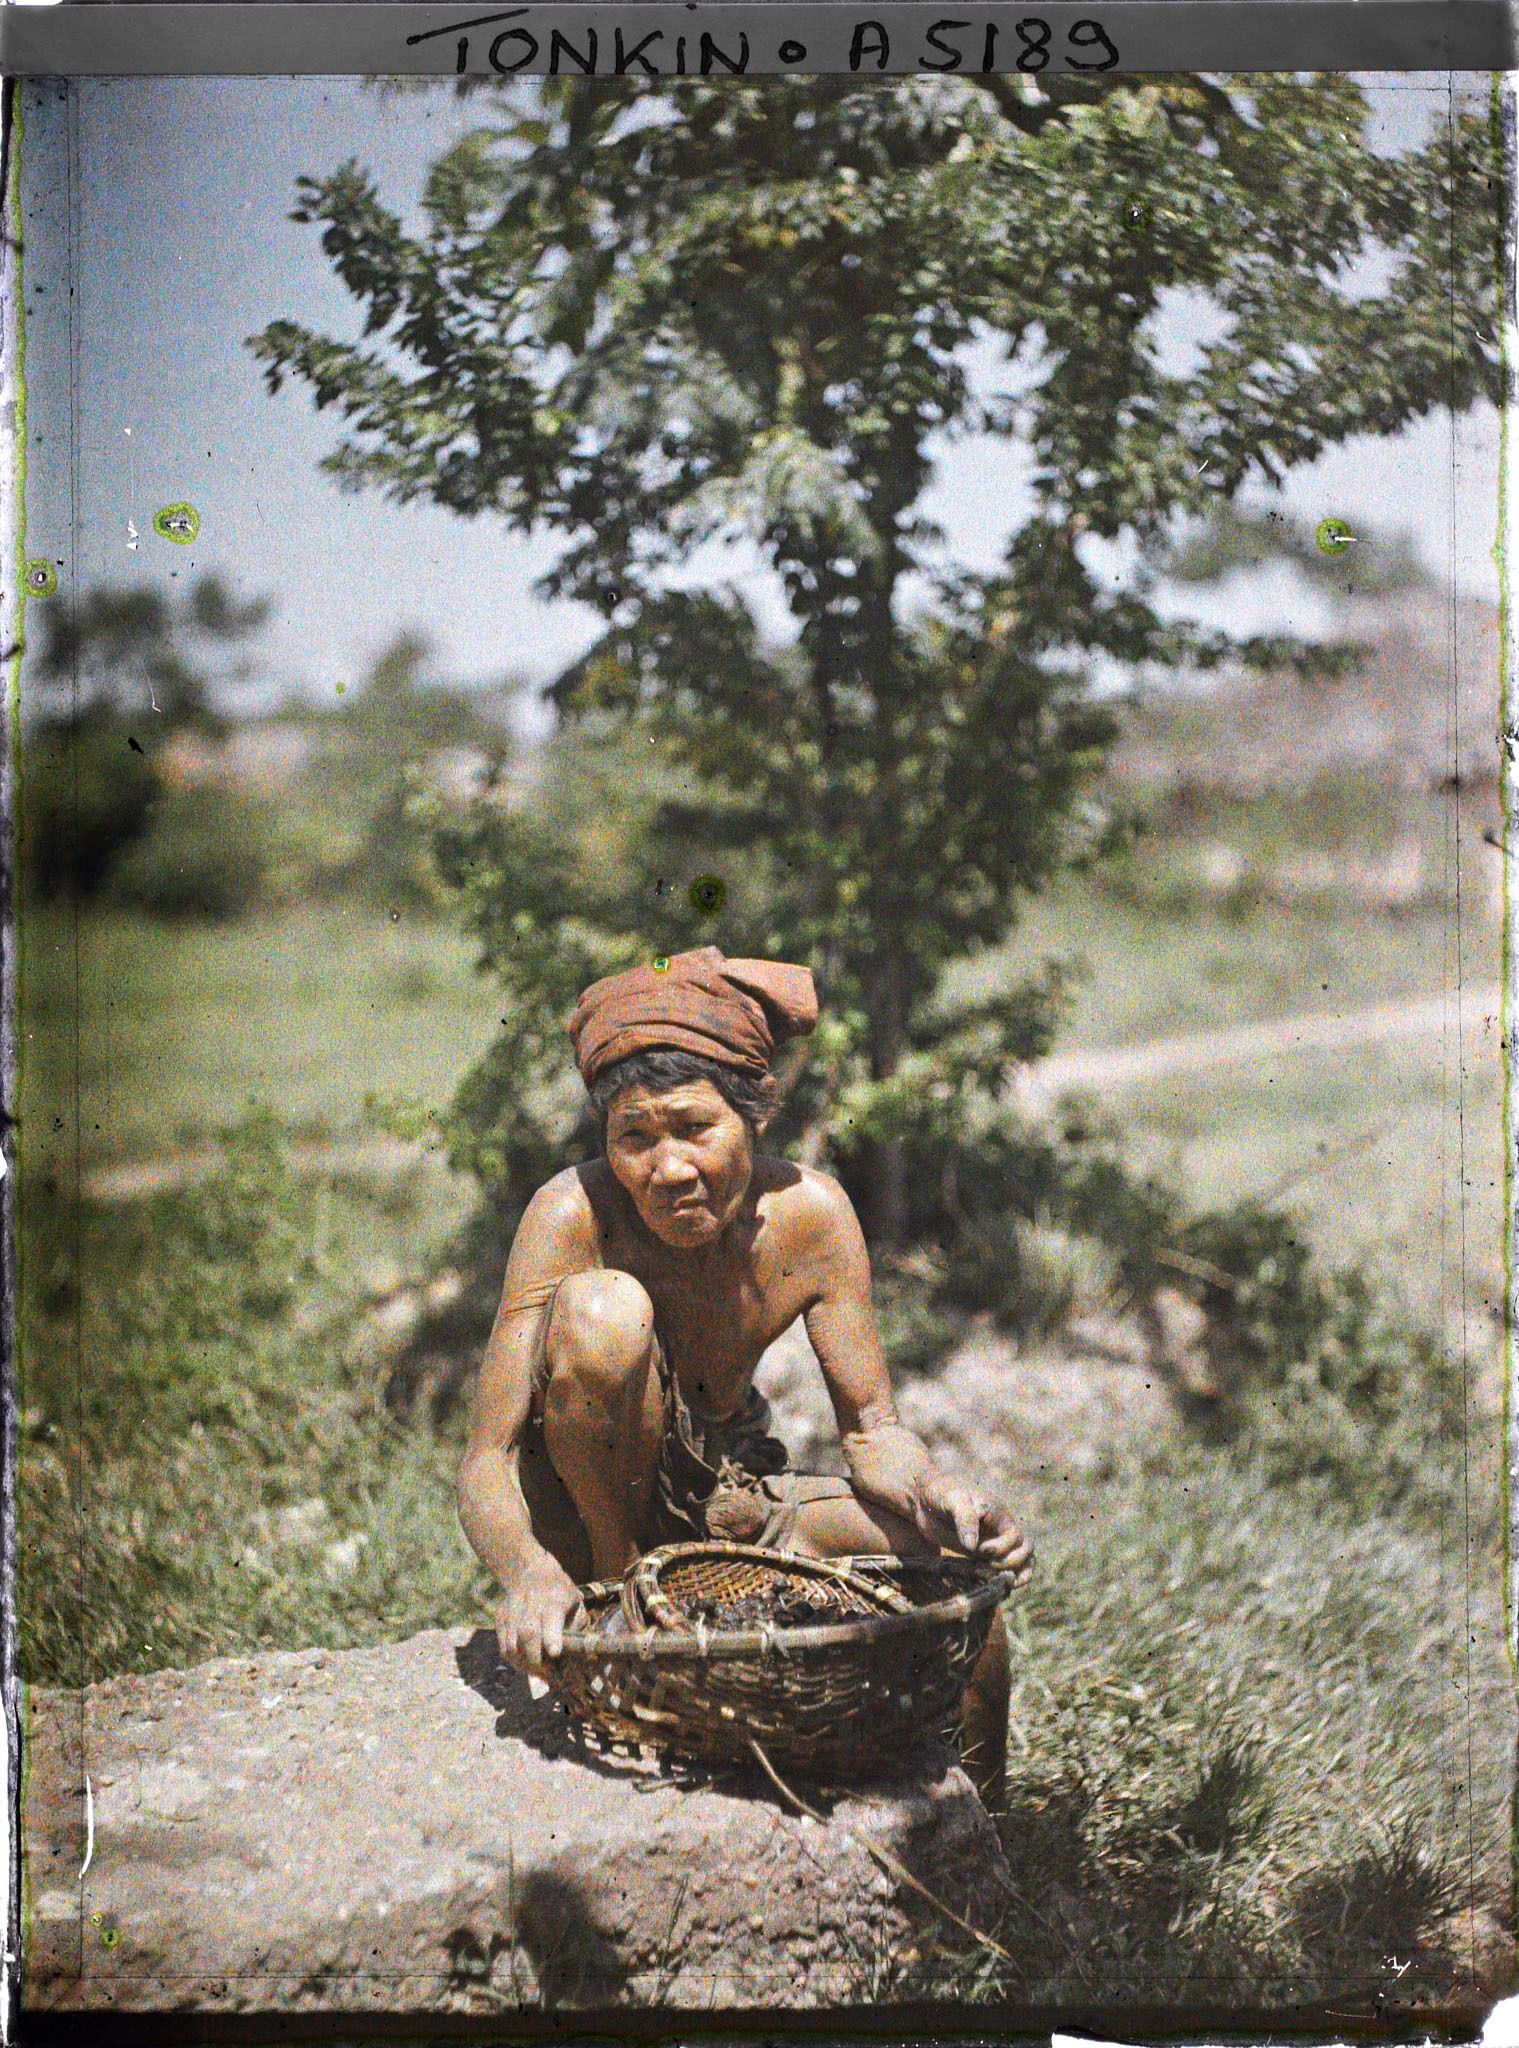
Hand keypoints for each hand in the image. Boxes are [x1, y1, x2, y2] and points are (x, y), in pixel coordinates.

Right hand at [495, 1551, 584, 1673]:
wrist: (531, 1571)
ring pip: (512, 1645)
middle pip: (527, 1634)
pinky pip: (504, 1647)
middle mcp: (530, 1601)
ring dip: (525, 1664)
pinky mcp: (500, 1618)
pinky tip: (526, 1663)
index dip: (551, 1637)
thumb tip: (577, 1659)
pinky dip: (515, 1660)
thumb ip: (576, 1629)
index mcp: (554, 1597)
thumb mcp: (575, 1604)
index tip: (555, 1653)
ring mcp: (511, 1609)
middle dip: (537, 1660)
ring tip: (538, 1670)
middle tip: (548, 1673)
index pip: (550, 1616)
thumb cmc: (560, 1593)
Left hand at [914, 1471, 1034, 1586]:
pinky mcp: (986, 1555)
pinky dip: (1012, 1578)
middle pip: (1025, 1549)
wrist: (926, 1499)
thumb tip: (972, 1547)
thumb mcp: (952, 1499)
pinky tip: (1000, 1587)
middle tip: (986, 1564)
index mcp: (998, 1513)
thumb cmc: (941, 1493)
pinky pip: (1010, 1567)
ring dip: (1016, 1573)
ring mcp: (996, 1542)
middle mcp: (1002, 1528)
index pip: (1014, 1536)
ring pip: (1025, 1558)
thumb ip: (964, 1519)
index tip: (980, 1550)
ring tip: (996, 1580)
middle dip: (1009, 1562)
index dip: (1001, 1548)